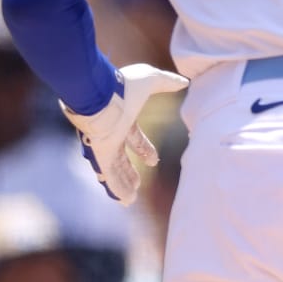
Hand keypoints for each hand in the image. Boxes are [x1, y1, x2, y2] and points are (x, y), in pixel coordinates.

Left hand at [61, 64, 188, 206]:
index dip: (144, 149)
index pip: (134, 138)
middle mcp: (113, 134)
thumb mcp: (151, 80)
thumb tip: (184, 82)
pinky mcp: (100, 155)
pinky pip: (109, 176)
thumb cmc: (123, 85)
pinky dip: (116, 188)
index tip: (153, 160)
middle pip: (122, 157)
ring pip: (115, 170)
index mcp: (123, 118)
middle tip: (138, 182)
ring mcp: (105, 146)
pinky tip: (125, 201)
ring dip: (123, 184)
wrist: (98, 92)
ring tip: (131, 199)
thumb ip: (167, 81)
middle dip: (129, 170)